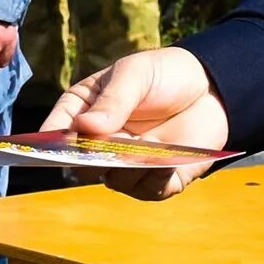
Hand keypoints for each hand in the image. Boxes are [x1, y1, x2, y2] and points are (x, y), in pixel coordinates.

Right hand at [44, 47, 231, 198]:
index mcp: (85, 111)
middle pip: (82, 164)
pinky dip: (156, 179)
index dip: (52, 142)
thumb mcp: (136, 74)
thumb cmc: (165, 73)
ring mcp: (127, 164)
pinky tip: (168, 160)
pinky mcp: (156, 179)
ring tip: (149, 147)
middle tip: (113, 143)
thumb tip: (85, 129)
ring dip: (129, 168)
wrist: (211, 87)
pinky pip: (148, 190)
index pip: (57, 131)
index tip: (56, 146)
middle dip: (94, 158)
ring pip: (114, 180)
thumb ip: (113, 100)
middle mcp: (101, 143)